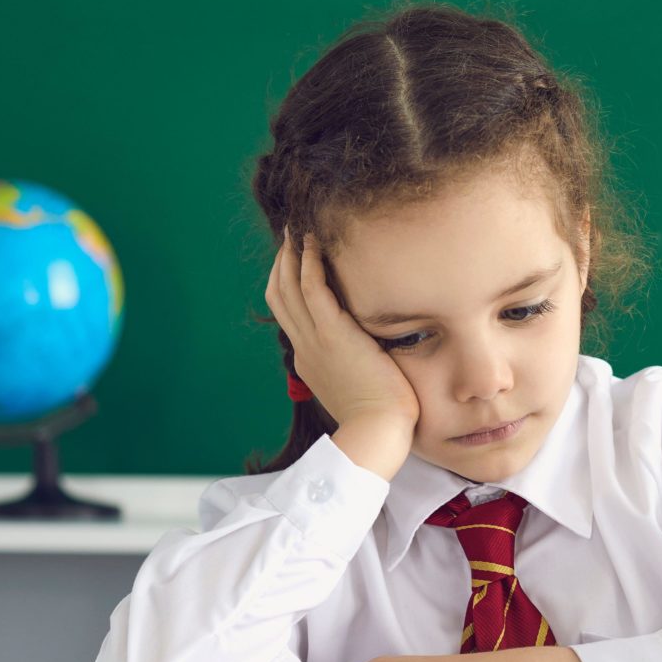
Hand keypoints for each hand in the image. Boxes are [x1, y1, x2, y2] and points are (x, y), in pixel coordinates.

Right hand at [265, 228, 420, 432]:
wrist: (379, 432)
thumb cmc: (381, 416)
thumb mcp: (361, 387)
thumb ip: (358, 364)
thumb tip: (372, 352)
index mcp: (309, 361)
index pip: (291, 315)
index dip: (288, 284)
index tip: (296, 262)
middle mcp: (304, 348)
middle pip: (279, 296)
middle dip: (282, 263)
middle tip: (290, 236)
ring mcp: (315, 341)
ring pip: (288, 288)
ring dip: (291, 255)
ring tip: (299, 229)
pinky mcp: (332, 335)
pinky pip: (312, 290)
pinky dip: (309, 263)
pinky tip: (314, 243)